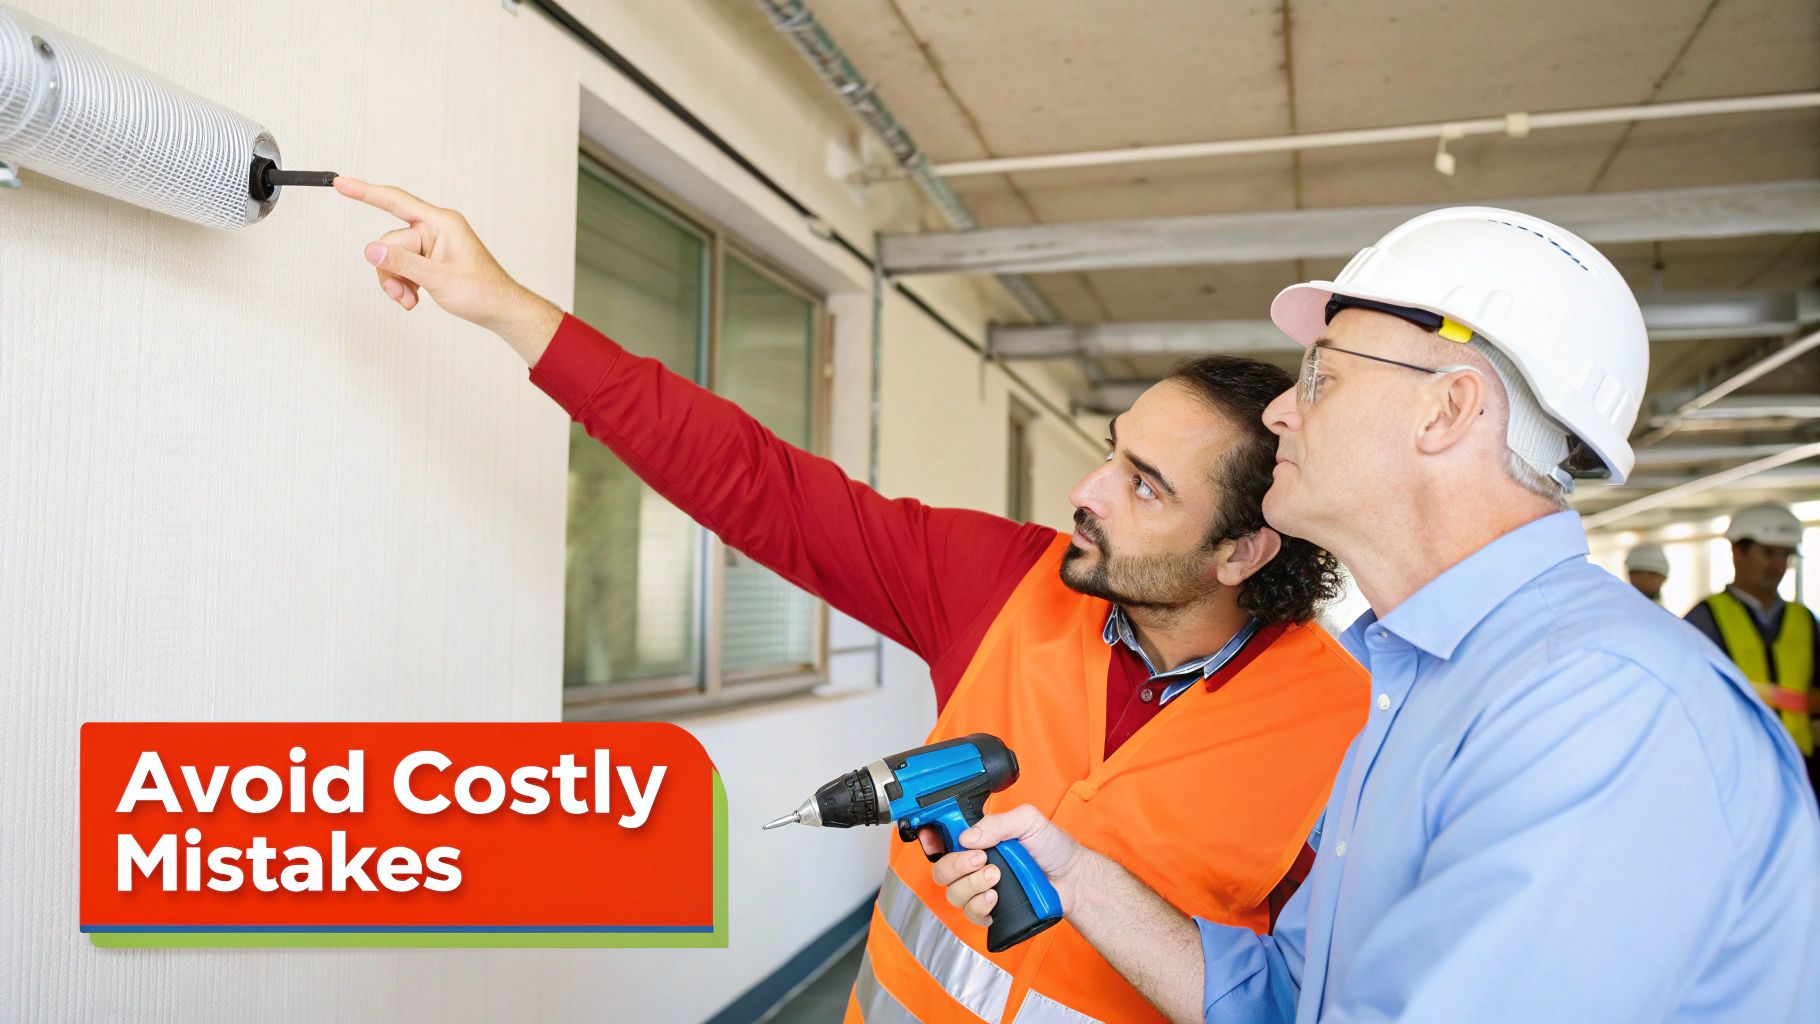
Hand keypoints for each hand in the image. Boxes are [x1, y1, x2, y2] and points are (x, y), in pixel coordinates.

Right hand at [334, 176, 562, 363]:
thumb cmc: (482, 292)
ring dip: (397, 282)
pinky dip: (404, 284)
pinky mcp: (430, 258)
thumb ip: (402, 263)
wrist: (501, 310)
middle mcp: (435, 229)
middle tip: (403, 296)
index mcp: (441, 223)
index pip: (395, 201)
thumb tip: (371, 249)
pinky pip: (403, 266)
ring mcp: (432, 244)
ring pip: (393, 257)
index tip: (340, 183)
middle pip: (390, 242)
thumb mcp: (438, 279)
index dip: (365, 192)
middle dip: (391, 271)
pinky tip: (415, 298)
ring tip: (411, 300)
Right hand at [925, 805, 1088, 925]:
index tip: (934, 839)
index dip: (931, 839)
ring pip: (954, 894)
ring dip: (970, 886)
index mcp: (979, 840)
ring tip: (995, 878)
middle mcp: (975, 865)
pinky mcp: (991, 911)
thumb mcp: (1028, 822)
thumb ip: (998, 823)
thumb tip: (968, 837)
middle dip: (956, 865)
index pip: (943, 839)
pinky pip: (971, 915)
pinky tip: (994, 898)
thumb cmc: (1052, 848)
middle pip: (942, 870)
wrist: (1073, 878)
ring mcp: (981, 889)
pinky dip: (979, 907)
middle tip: (981, 859)